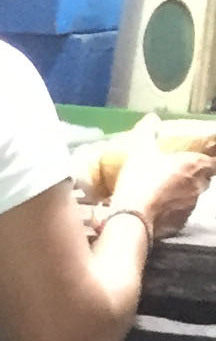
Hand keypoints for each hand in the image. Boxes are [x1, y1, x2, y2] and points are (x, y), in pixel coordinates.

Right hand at [108, 116, 215, 238]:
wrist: (132, 218)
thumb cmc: (140, 180)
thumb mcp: (139, 151)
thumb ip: (146, 132)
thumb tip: (151, 118)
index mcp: (196, 165)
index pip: (215, 161)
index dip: (209, 159)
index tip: (199, 158)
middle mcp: (199, 185)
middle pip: (205, 178)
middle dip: (195, 175)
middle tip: (177, 173)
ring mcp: (192, 206)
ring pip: (193, 196)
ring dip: (183, 192)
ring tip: (164, 192)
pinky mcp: (181, 223)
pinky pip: (182, 213)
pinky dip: (173, 210)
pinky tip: (159, 209)